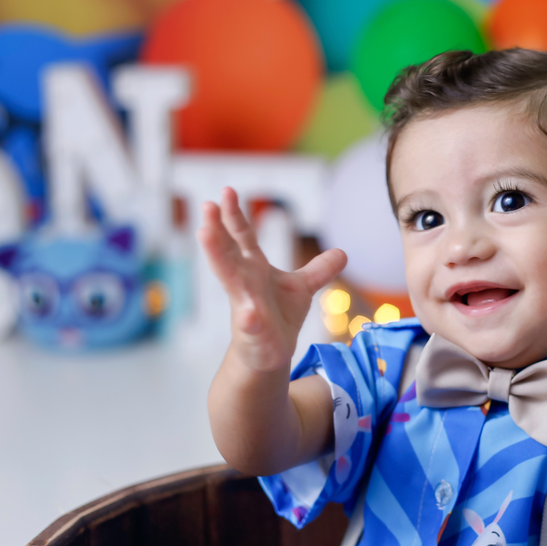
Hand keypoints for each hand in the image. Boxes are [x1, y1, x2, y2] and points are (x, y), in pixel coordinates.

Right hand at [198, 187, 346, 372]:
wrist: (269, 354)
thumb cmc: (278, 316)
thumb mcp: (302, 288)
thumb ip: (319, 270)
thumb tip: (343, 253)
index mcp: (253, 268)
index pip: (242, 237)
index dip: (234, 216)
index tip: (226, 191)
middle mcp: (244, 282)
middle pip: (228, 251)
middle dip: (216, 230)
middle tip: (206, 206)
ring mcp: (245, 305)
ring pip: (228, 279)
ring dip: (216, 256)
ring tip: (203, 235)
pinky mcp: (252, 331)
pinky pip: (250, 323)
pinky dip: (249, 317)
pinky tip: (248, 313)